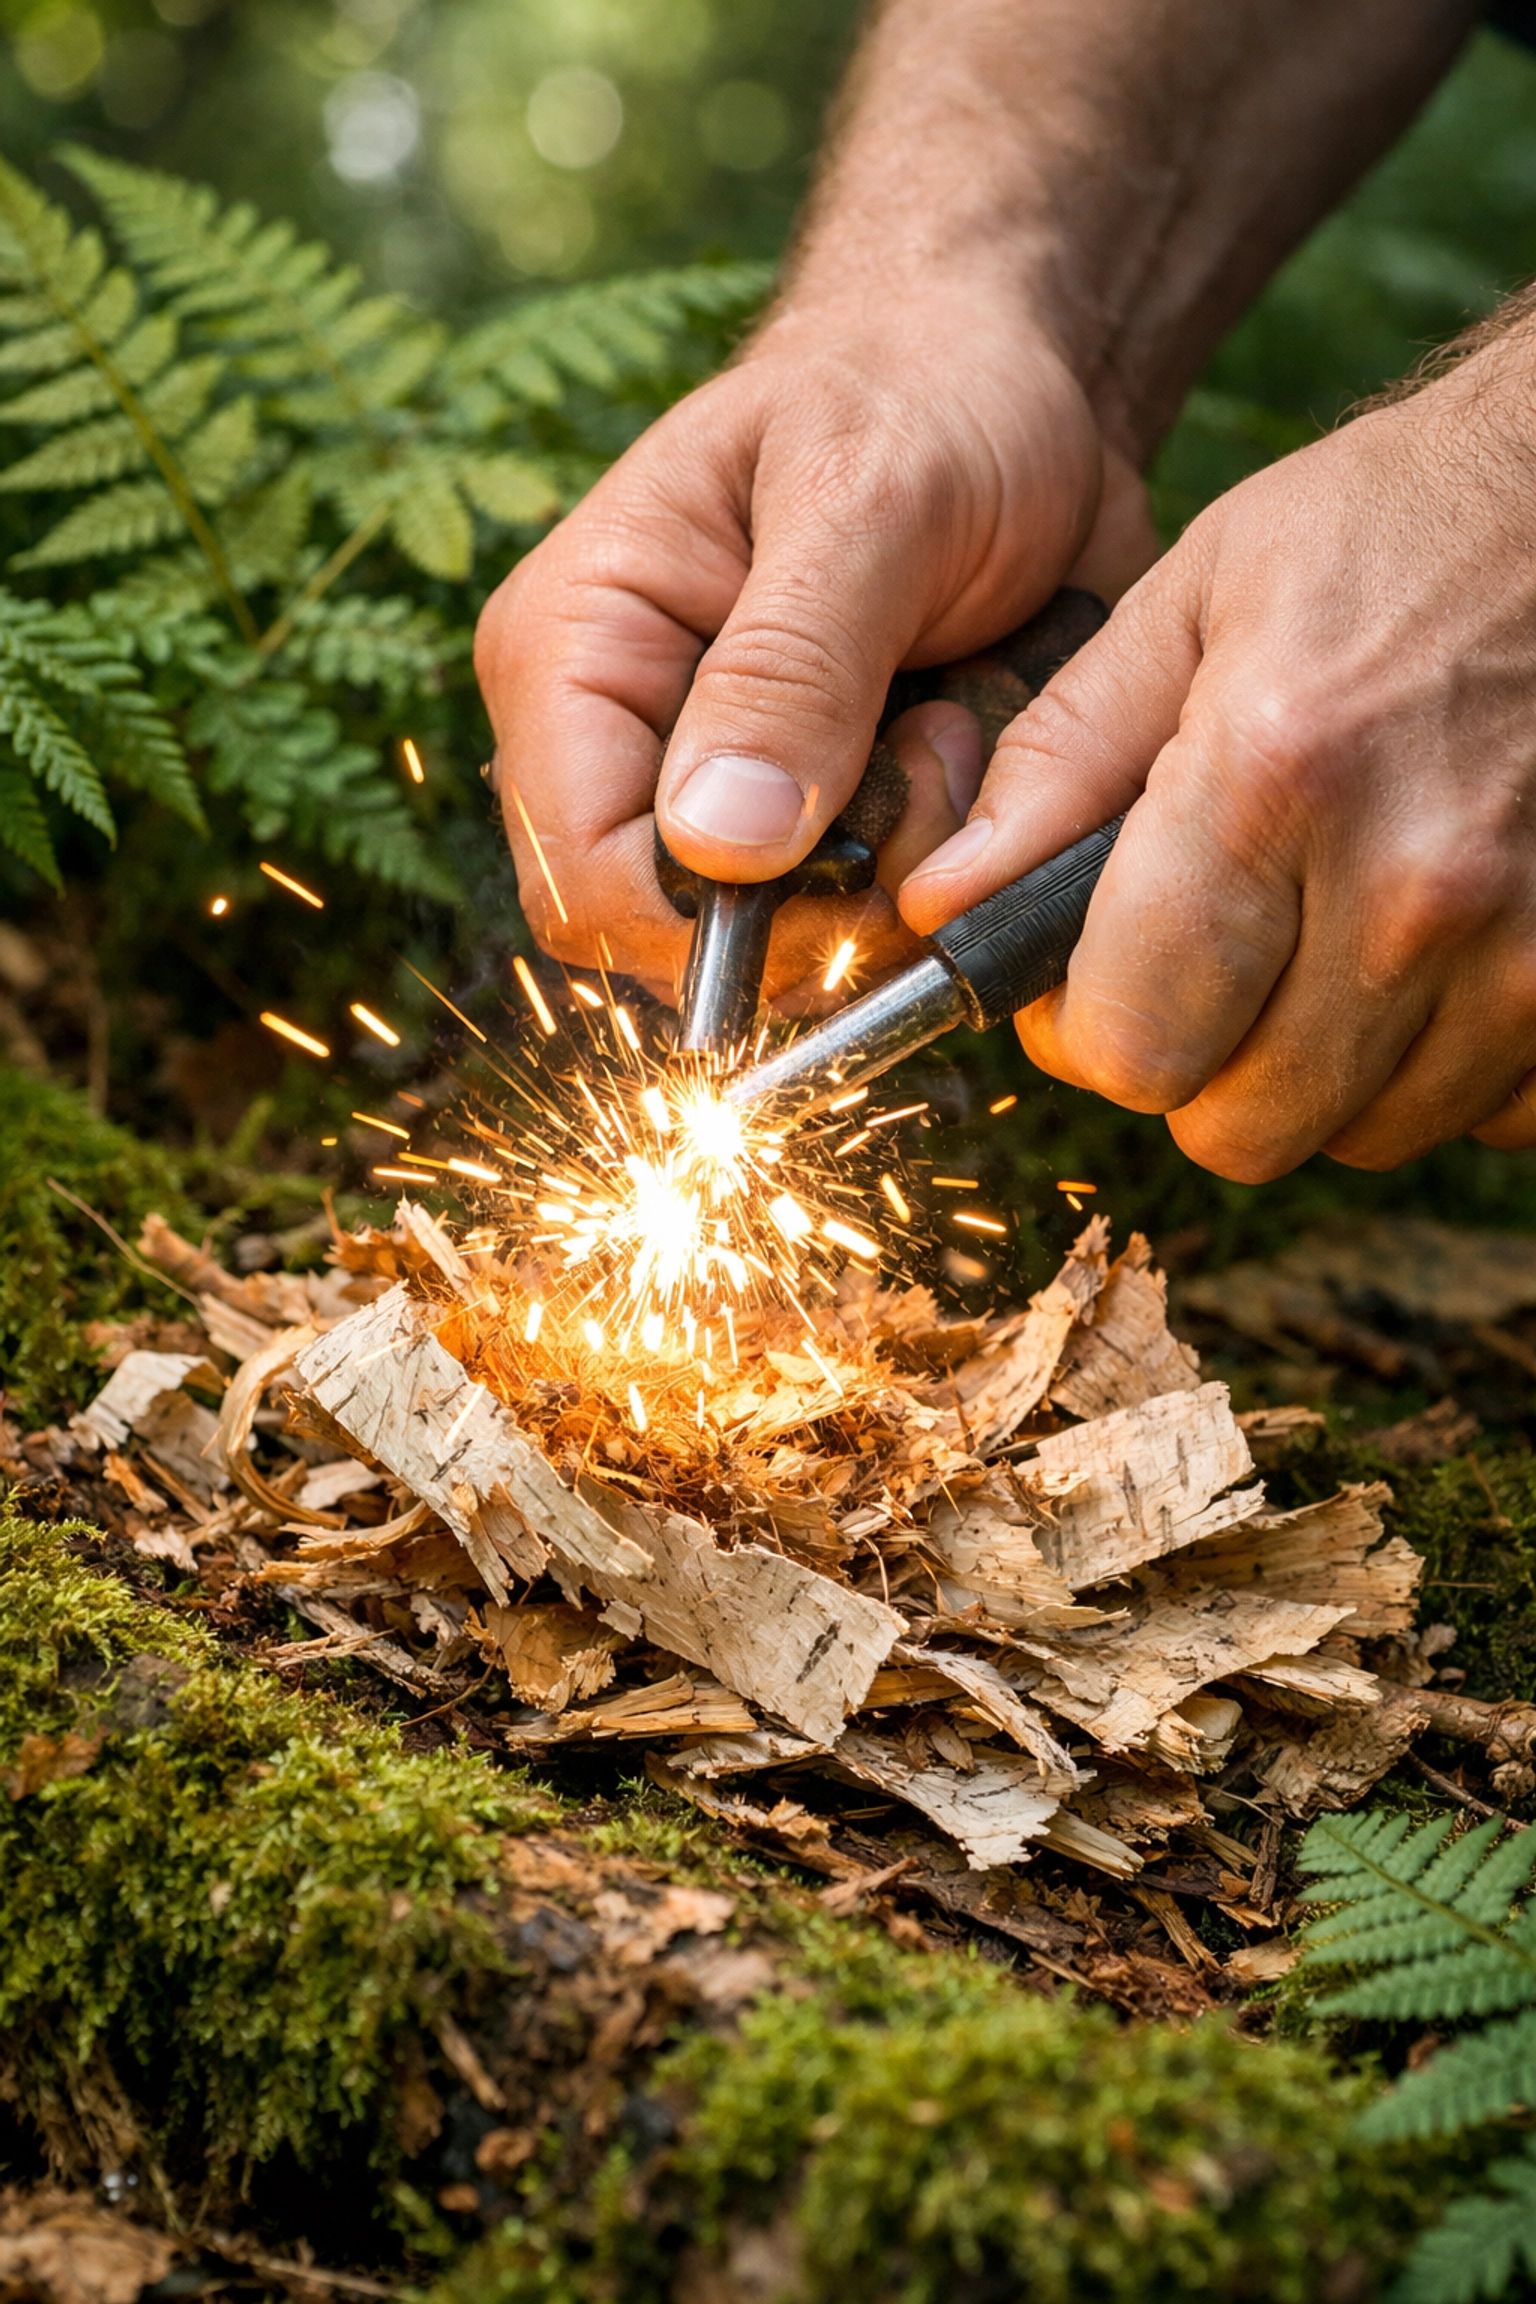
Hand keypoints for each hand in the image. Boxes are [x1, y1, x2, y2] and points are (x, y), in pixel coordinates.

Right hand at [474, 296, 1156, 1007]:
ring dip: (899, 881)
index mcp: (569, 653)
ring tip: (959, 726)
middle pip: (676, 945)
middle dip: (827, 905)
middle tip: (937, 754)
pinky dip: (936, 871)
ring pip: (780, 955)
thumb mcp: (870, 500)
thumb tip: (717, 847)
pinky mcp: (803, 822)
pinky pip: (855, 925)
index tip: (861, 867)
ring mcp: (710, 793)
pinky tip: (969, 750)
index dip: (713, 927)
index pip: (581, 880)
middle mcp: (617, 745)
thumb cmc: (922, 392)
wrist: (1008, 375)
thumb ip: (792, 671)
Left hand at [899, 332, 1535, 1177]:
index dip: (1088, 1036)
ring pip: (1361, 1135)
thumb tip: (940, 905)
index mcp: (1276, 780)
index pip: (1135, 1048)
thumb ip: (1058, 763)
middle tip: (1207, 968)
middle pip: (1239, 1127)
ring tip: (1326, 936)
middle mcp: (1412, 888)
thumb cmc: (1391, 529)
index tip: (1093, 987)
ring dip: (1317, 1069)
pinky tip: (1430, 954)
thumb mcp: (1193, 599)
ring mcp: (1527, 949)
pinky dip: (1440, 1063)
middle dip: (1197, 1066)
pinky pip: (1486, 1116)